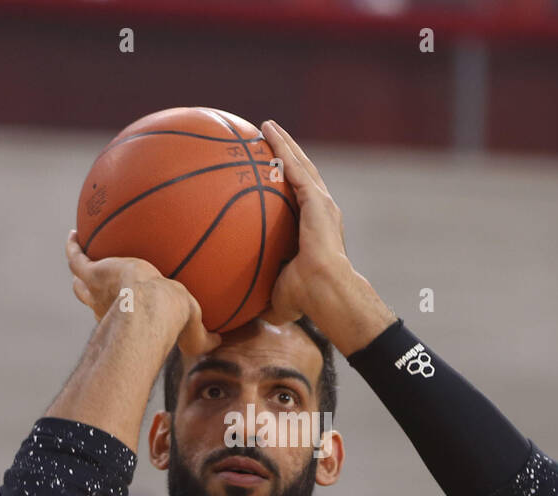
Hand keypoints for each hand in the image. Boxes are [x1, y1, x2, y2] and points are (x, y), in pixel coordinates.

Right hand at [66, 228, 219, 355]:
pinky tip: (74, 233)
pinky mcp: (93, 272)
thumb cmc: (172, 323)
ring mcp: (97, 289)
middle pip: (92, 299)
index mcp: (129, 319)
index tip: (119, 305)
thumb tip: (220, 340)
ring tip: (82, 252)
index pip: (120, 315)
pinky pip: (76, 257)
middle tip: (93, 279)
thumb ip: (204, 338)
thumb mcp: (193, 332)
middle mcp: (108, 306)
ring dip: (80, 269)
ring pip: (80, 280)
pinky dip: (73, 246)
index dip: (118, 311)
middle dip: (91, 290)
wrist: (151, 308)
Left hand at [259, 122, 395, 353]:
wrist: (326, 291)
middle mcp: (321, 211)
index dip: (286, 184)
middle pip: (301, 173)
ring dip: (284, 143)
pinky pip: (296, 167)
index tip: (269, 172)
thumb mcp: (274, 291)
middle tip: (268, 139)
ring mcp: (321, 203)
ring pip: (300, 164)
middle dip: (286, 154)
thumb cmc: (304, 298)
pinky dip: (283, 147)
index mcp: (314, 229)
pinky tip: (268, 131)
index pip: (298, 200)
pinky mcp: (317, 200)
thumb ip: (256, 291)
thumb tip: (230, 307)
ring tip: (267, 126)